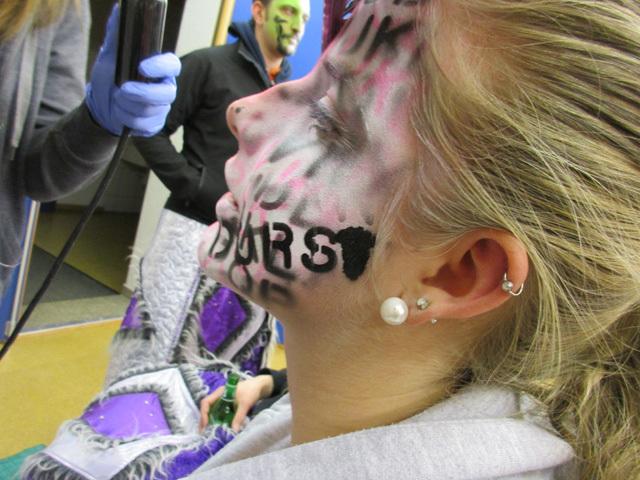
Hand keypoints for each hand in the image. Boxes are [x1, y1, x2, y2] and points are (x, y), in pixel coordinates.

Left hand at [85, 4, 180, 136]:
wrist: (100, 107)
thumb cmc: (108, 79)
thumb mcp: (109, 56)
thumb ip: (116, 35)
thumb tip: (119, 9)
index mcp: (159, 69)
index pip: (172, 64)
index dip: (160, 66)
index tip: (142, 67)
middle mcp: (166, 88)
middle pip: (166, 93)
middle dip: (141, 94)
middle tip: (121, 91)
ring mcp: (163, 108)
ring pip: (153, 110)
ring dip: (129, 107)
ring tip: (117, 101)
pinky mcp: (156, 124)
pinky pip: (148, 125)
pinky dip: (130, 120)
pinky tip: (122, 115)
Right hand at [199, 374, 274, 432]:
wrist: (259, 386)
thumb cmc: (251, 390)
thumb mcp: (245, 404)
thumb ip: (239, 417)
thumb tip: (233, 431)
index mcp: (220, 392)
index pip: (206, 402)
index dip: (204, 414)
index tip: (206, 425)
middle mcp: (219, 397)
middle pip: (207, 408)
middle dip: (205, 420)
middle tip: (204, 433)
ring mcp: (223, 401)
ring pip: (213, 412)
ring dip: (210, 421)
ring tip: (208, 433)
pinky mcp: (227, 406)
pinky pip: (219, 414)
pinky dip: (218, 421)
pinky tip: (218, 428)